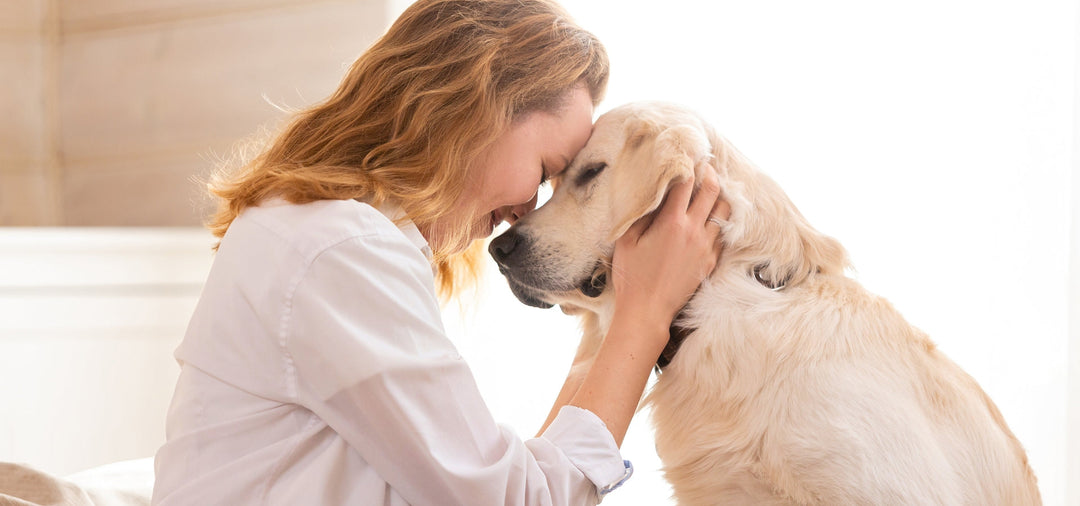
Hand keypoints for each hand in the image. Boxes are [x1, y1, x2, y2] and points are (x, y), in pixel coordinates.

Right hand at [610, 165, 728, 349]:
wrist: (648, 311)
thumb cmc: (631, 276)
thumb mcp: (626, 240)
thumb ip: (640, 213)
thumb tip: (650, 193)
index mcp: (671, 222)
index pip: (686, 182)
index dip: (687, 165)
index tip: (686, 155)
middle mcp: (694, 231)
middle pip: (712, 191)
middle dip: (708, 173)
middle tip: (704, 165)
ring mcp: (706, 247)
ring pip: (724, 211)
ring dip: (718, 196)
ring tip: (710, 190)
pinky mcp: (711, 262)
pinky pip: (722, 234)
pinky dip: (719, 221)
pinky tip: (710, 219)